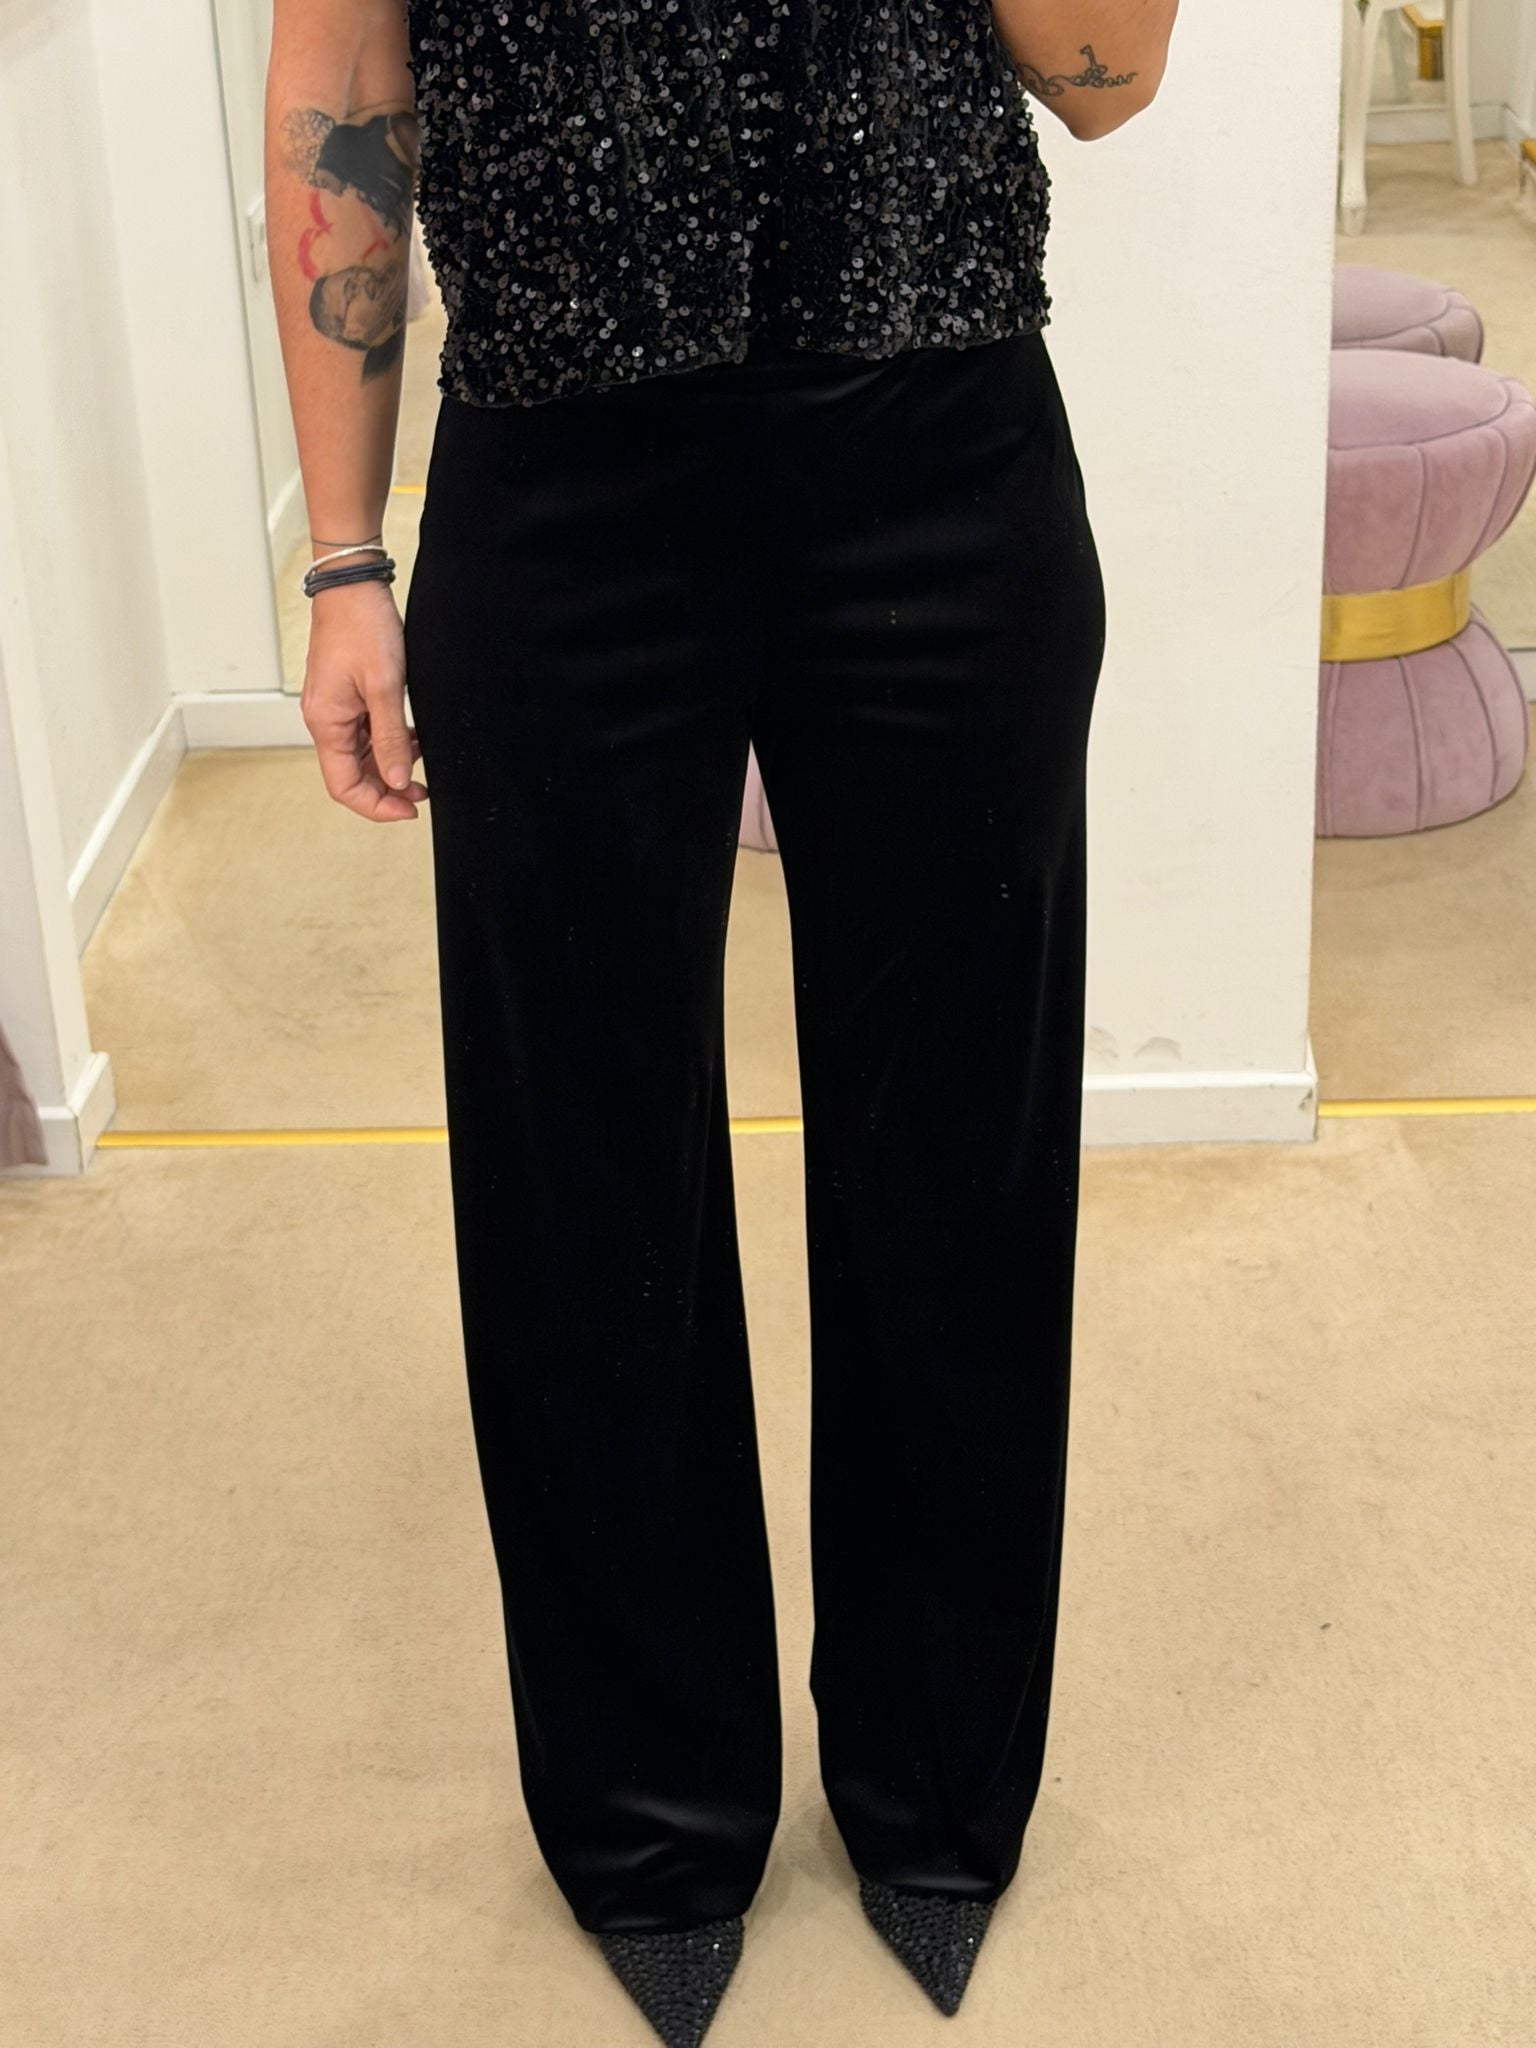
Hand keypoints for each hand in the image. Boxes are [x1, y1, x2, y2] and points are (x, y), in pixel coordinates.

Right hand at [300, 579, 427, 820]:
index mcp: (325, 723)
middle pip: (351, 776)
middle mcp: (325, 721)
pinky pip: (365, 734)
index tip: (410, 810)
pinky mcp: (347, 698)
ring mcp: (335, 710)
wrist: (353, 586)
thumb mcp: (385, 687)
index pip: (344, 786)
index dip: (377, 806)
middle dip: (387, 790)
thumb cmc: (363, 626)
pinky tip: (412, 740)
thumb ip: (391, 739)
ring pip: (360, 757)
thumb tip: (398, 782)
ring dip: (390, 767)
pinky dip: (388, 744)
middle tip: (422, 794)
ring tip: (421, 767)